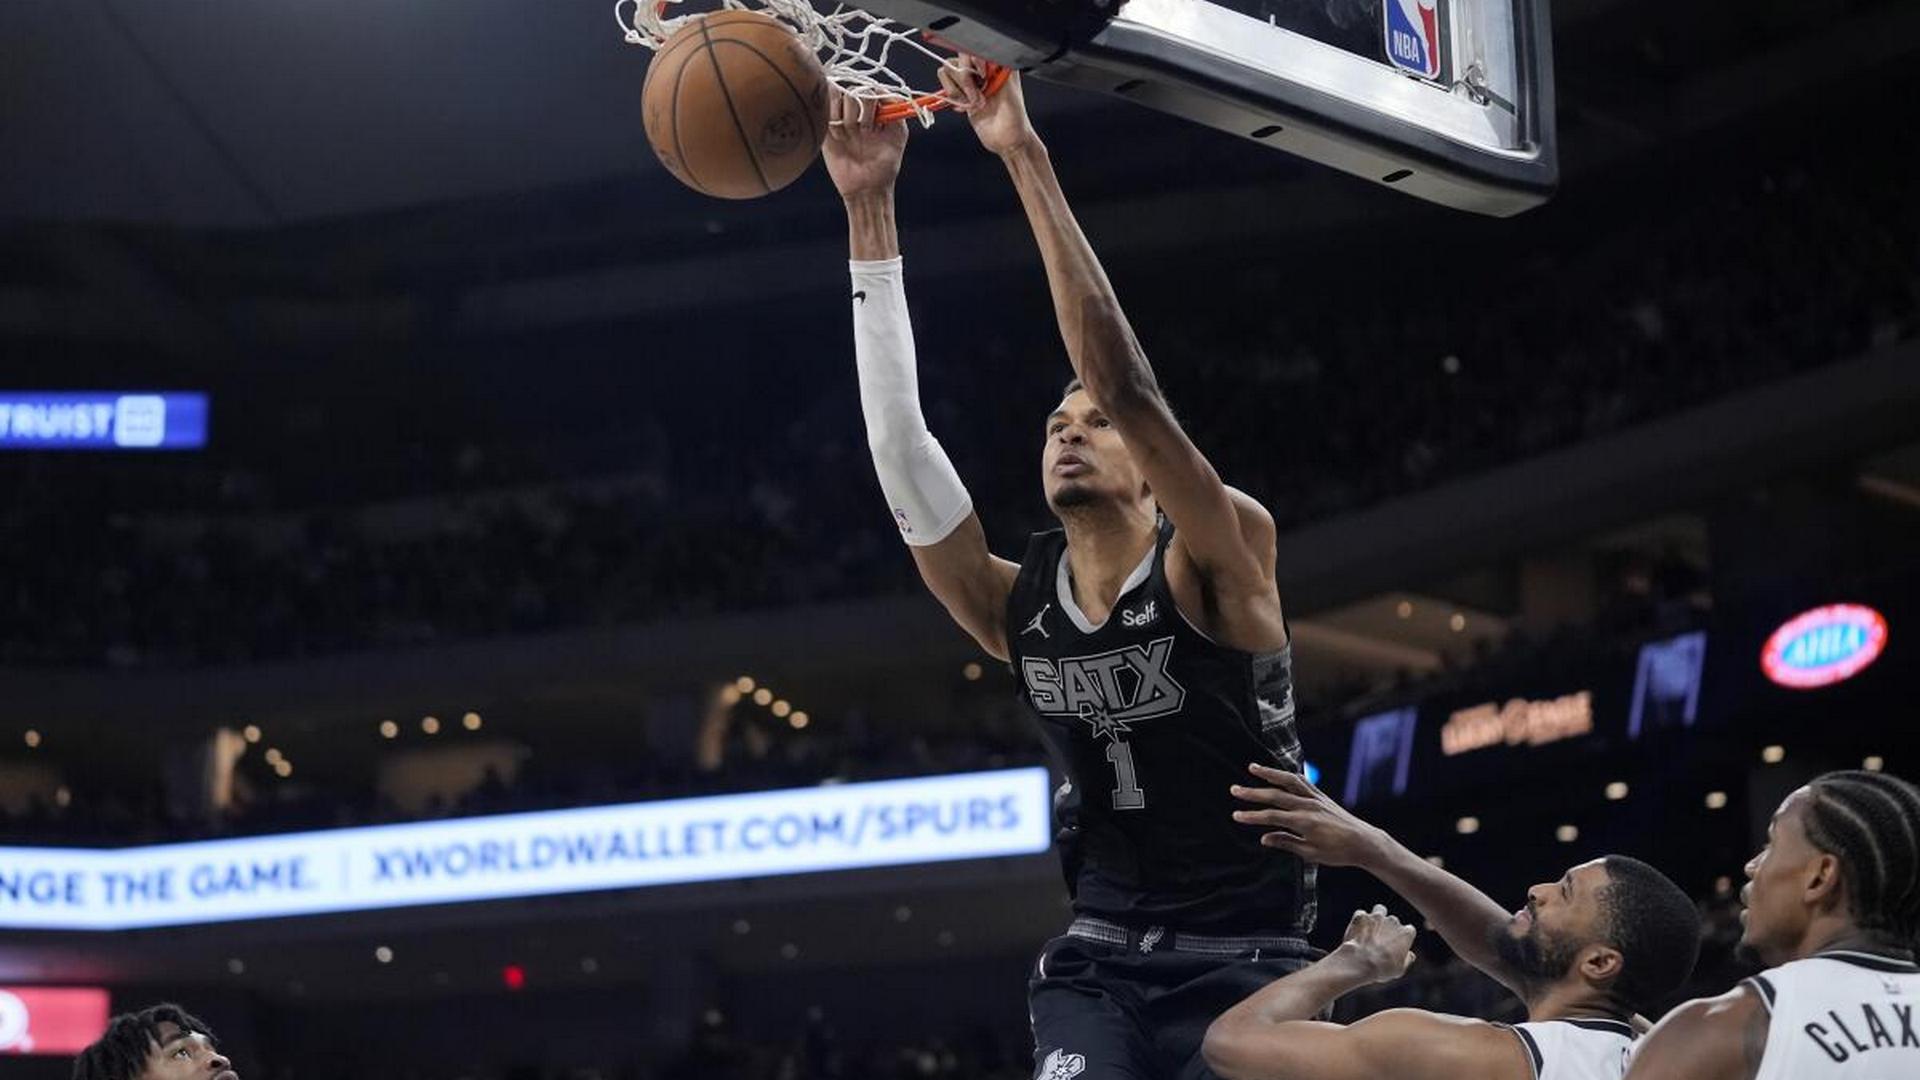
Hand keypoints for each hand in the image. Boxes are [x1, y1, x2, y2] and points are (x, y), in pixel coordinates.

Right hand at [823, 90, 906, 199]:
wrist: (866, 188)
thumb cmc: (886, 165)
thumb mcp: (898, 134)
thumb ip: (894, 108)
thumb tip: (882, 89)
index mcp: (875, 110)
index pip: (870, 87)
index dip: (872, 98)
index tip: (876, 119)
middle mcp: (857, 111)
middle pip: (853, 90)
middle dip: (860, 110)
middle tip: (864, 132)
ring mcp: (840, 118)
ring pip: (836, 95)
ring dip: (845, 115)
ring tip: (849, 135)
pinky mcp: (825, 127)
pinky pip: (823, 109)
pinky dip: (831, 119)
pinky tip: (838, 136)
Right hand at [938, 56, 1038, 156]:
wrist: (1005, 141)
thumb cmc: (1014, 119)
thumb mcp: (1009, 90)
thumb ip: (996, 70)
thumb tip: (983, 52)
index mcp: (997, 63)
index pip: (974, 47)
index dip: (972, 59)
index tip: (980, 74)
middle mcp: (982, 68)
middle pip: (957, 58)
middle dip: (965, 80)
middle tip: (978, 98)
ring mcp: (970, 81)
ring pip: (947, 72)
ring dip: (958, 91)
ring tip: (974, 104)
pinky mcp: (961, 93)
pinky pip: (946, 87)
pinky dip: (953, 98)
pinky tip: (966, 108)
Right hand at [1231, 763, 1387, 866]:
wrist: (1364, 842)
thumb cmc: (1338, 852)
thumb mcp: (1311, 853)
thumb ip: (1286, 843)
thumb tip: (1264, 838)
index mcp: (1305, 823)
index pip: (1272, 817)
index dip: (1252, 816)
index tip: (1236, 815)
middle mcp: (1309, 806)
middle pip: (1276, 795)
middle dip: (1253, 793)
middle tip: (1234, 789)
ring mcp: (1316, 798)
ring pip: (1289, 781)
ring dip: (1270, 773)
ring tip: (1252, 767)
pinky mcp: (1321, 796)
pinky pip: (1302, 781)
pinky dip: (1288, 775)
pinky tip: (1277, 773)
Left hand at [1333, 905, 1416, 985]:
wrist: (1360, 963)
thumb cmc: (1382, 969)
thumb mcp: (1400, 969)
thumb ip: (1407, 959)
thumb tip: (1410, 955)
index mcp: (1405, 933)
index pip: (1409, 931)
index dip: (1403, 938)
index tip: (1397, 946)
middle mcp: (1393, 921)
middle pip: (1393, 921)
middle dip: (1388, 928)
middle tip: (1381, 941)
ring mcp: (1376, 917)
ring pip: (1380, 910)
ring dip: (1377, 917)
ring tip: (1371, 928)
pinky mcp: (1361, 917)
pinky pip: (1361, 914)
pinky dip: (1360, 920)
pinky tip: (1358, 929)